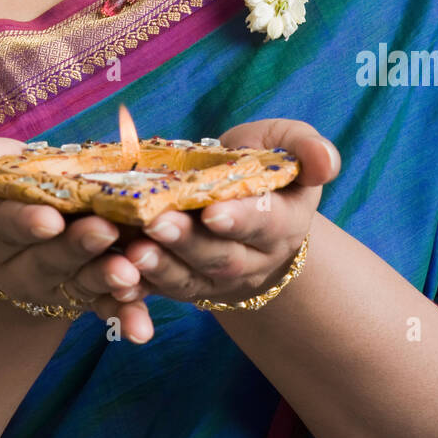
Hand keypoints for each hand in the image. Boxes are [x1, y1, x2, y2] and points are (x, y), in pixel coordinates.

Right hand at [0, 138, 154, 343]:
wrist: (7, 208)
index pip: (5, 228)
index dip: (26, 224)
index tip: (50, 219)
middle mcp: (16, 267)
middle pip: (48, 260)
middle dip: (76, 247)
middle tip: (103, 230)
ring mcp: (52, 284)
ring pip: (79, 284)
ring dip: (105, 281)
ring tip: (129, 273)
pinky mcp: (82, 293)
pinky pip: (103, 306)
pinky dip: (124, 315)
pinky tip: (142, 324)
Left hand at [86, 120, 339, 318]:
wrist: (248, 204)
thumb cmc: (267, 164)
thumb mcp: (291, 145)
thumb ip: (308, 149)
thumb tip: (325, 161)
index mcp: (284, 224)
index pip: (264, 224)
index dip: (240, 220)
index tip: (214, 212)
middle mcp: (252, 260)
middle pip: (220, 258)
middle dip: (187, 243)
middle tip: (155, 223)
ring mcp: (216, 279)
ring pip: (188, 280)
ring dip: (158, 268)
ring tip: (130, 251)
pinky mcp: (183, 285)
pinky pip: (158, 293)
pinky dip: (135, 289)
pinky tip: (112, 277)